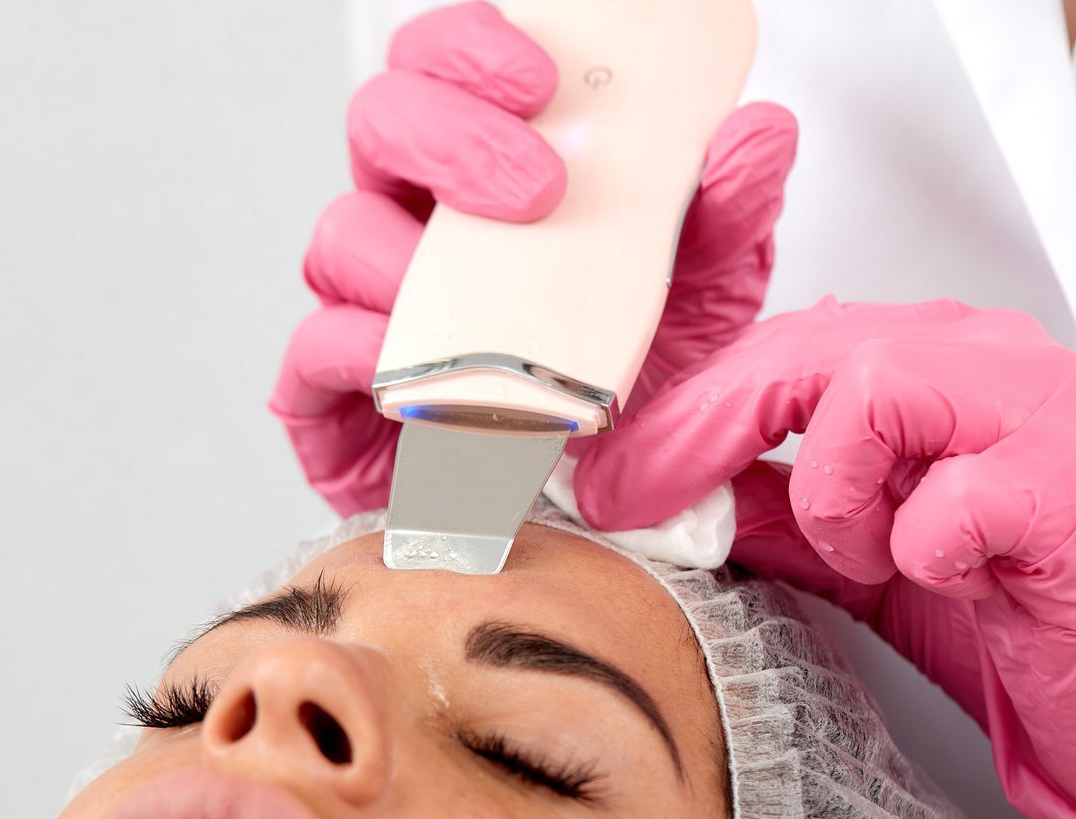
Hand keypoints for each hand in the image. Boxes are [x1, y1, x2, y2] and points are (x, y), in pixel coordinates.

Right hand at [269, 0, 796, 515]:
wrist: (580, 514)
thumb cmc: (612, 380)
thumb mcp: (696, 293)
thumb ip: (723, 213)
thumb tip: (760, 135)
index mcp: (479, 165)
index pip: (443, 63)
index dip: (470, 48)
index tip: (541, 79)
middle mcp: (410, 215)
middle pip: (380, 121)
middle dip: (449, 138)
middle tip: (537, 190)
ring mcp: (361, 296)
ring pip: (341, 234)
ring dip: (405, 256)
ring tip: (479, 301)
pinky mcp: (329, 389)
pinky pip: (315, 349)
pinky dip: (360, 350)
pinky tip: (411, 364)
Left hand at [591, 298, 1075, 818]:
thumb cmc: (1008, 619)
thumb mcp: (852, 555)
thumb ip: (770, 510)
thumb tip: (655, 491)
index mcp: (931, 362)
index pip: (780, 338)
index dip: (682, 396)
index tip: (607, 468)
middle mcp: (986, 359)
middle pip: (805, 347)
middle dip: (701, 433)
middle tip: (636, 501)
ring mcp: (1039, 410)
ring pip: (871, 389)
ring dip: (838, 494)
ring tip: (880, 554)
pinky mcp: (1072, 488)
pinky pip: (951, 493)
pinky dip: (924, 545)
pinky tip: (957, 575)